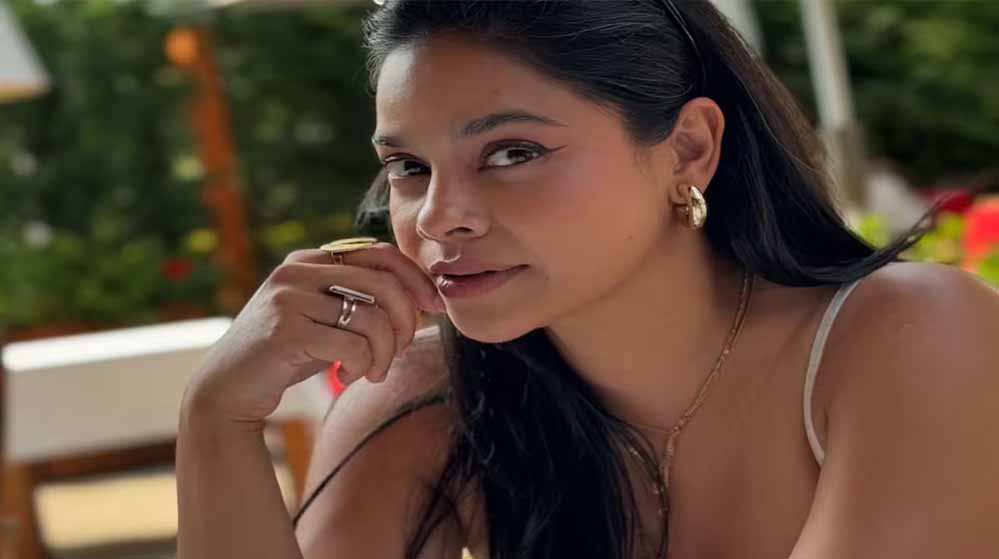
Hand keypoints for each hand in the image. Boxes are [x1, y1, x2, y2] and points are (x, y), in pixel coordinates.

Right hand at [181, 243, 445, 425]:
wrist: (227, 389)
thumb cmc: (287, 355)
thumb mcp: (325, 318)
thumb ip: (359, 300)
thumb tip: (422, 298)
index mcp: (310, 259)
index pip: (380, 254)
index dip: (415, 279)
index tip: (435, 307)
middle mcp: (298, 270)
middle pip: (384, 284)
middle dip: (406, 321)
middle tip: (402, 352)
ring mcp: (288, 298)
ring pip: (372, 319)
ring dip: (385, 354)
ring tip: (373, 372)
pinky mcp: (285, 330)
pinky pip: (353, 346)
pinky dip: (363, 366)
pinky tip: (347, 376)